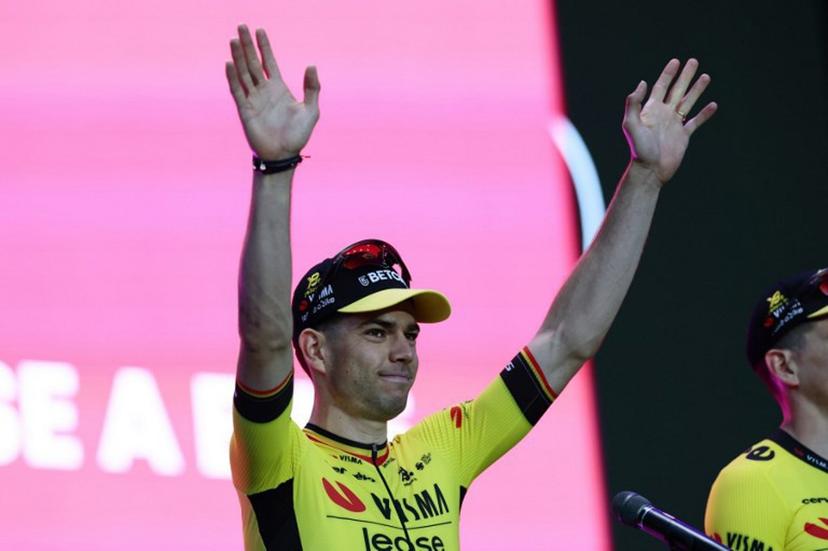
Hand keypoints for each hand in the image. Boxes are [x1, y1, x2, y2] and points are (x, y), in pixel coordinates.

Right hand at [225, 25, 319, 159]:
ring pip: (244, 73)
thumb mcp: (311, 110)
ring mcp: (253, 99)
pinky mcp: (245, 110)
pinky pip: (237, 90)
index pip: (269, 62)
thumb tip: (312, 65)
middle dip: (247, 45)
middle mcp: (264, 91)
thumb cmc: (298, 136)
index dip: (264, 47)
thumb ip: (312, 88)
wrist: (283, 155)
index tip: (259, 31)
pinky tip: (230, 63)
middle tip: (241, 27)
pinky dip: (233, 77)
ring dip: (238, 57)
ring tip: (233, 40)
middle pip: (253, 63)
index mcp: (279, 88)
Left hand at [623, 58, 716, 183]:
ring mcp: (674, 125)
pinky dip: (704, 114)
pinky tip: (712, 105)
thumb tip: (643, 82)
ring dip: (696, 90)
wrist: (650, 171)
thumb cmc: (639, 150)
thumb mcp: (631, 124)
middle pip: (677, 90)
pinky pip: (695, 122)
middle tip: (694, 62)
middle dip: (685, 76)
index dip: (668, 74)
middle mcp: (664, 115)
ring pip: (688, 102)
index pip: (661, 87)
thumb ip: (634, 103)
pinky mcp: (683, 136)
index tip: (676, 61)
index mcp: (651, 110)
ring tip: (706, 76)